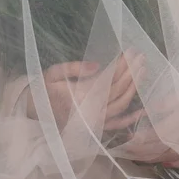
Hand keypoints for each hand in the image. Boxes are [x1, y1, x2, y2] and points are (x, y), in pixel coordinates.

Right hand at [27, 51, 144, 130]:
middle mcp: (91, 109)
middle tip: (141, 57)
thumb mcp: (53, 73)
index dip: (122, 65)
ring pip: (121, 105)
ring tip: (143, 70)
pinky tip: (143, 109)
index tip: (131, 52)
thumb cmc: (44, 89)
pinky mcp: (95, 127)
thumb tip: (97, 65)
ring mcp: (95, 120)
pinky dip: (130, 119)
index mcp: (81, 95)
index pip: (109, 79)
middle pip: (119, 90)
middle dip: (132, 72)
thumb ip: (74, 68)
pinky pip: (116, 125)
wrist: (34, 111)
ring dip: (134, 87)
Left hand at [123, 81, 178, 168]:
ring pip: (171, 156)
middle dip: (141, 152)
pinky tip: (165, 161)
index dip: (138, 141)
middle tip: (128, 152)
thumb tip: (147, 112)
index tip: (127, 141)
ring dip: (154, 158)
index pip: (153, 137)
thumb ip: (165, 104)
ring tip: (141, 158)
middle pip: (159, 149)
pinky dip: (175, 162)